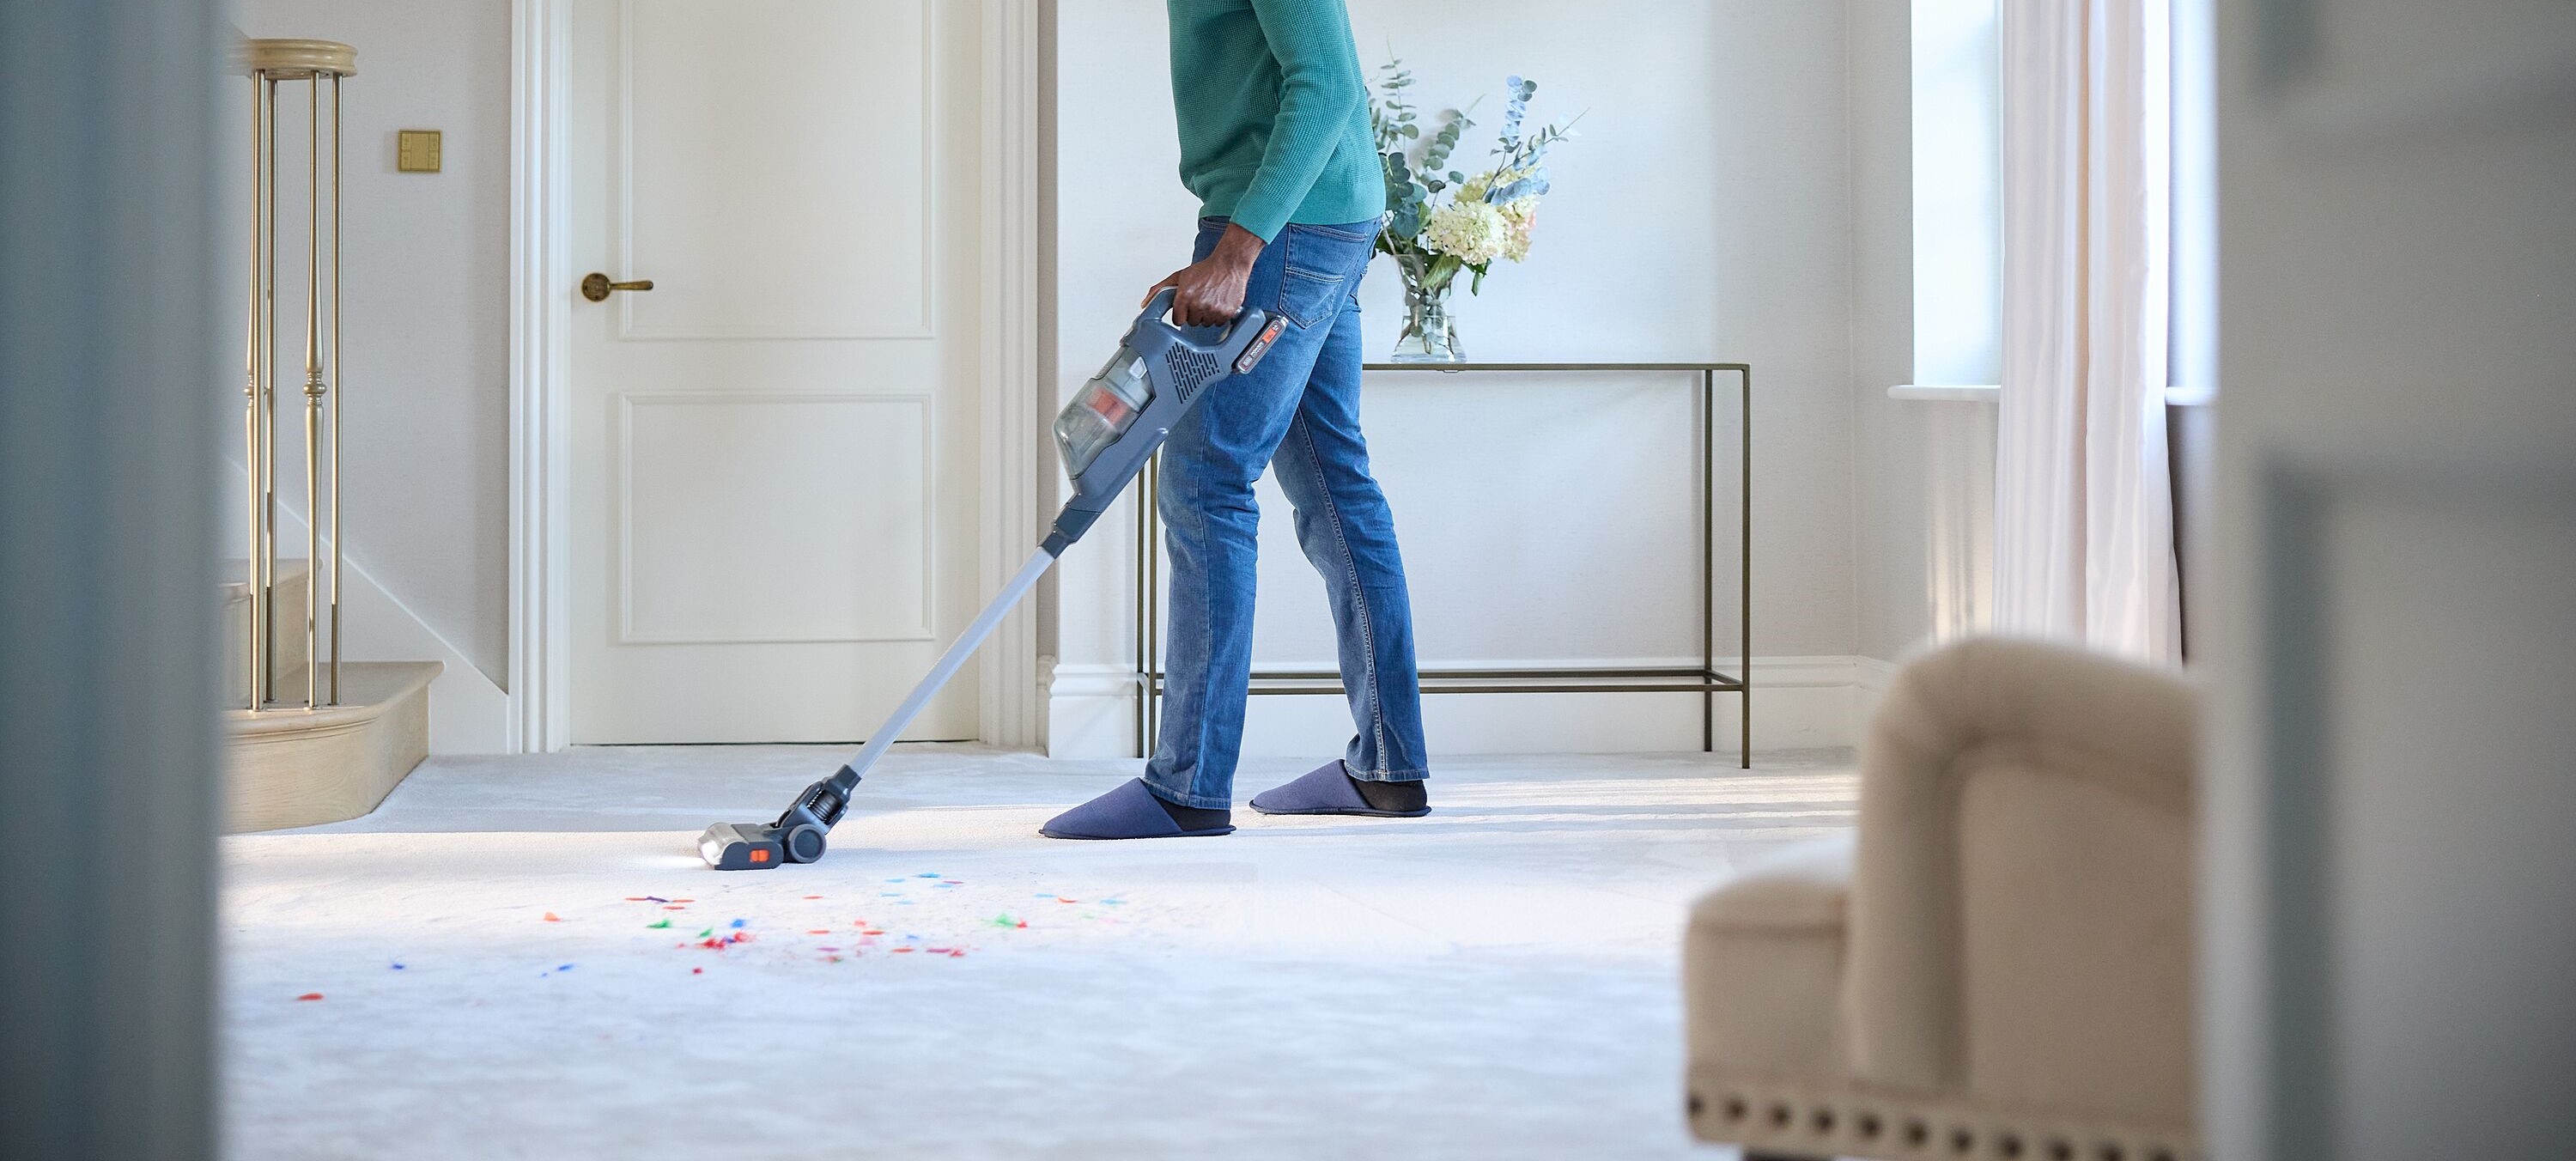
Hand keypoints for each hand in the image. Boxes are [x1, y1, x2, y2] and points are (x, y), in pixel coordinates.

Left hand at [1144, 223, 1264, 327]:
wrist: (1228, 264)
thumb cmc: (1205, 270)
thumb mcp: (1178, 277)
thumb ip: (1159, 290)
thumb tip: (1145, 304)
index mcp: (1184, 297)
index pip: (1178, 320)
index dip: (1181, 314)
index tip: (1185, 308)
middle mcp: (1198, 304)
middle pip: (1192, 322)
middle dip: (1194, 313)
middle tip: (1199, 300)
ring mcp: (1212, 310)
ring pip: (1205, 323)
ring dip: (1206, 315)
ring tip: (1209, 300)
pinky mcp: (1226, 313)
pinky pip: (1218, 323)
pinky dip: (1218, 316)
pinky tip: (1218, 303)